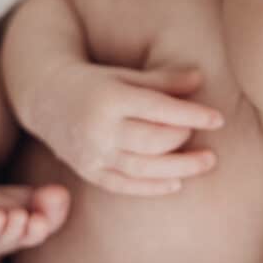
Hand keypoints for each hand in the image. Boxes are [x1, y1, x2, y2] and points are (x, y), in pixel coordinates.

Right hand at [27, 62, 224, 195]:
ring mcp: (92, 153)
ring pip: (142, 168)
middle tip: (209, 141)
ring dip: (179, 168)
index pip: (159, 109)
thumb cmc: (93, 82)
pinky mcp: (87, 170)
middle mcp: (99, 128)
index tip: (219, 118)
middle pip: (153, 141)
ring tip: (206, 163)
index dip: (192, 114)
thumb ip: (162, 80)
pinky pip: (123, 185)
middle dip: (185, 142)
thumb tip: (200, 79)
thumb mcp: (125, 75)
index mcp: (109, 98)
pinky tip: (177, 183)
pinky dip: (152, 187)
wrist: (44, 98)